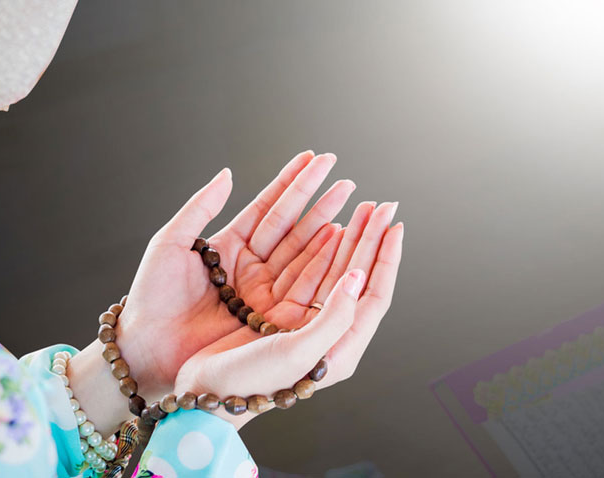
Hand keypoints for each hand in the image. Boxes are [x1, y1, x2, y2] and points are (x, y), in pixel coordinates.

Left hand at [111, 151, 355, 398]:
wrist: (146, 347)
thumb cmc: (151, 296)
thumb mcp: (170, 243)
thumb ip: (200, 208)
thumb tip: (227, 173)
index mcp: (227, 245)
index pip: (267, 207)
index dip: (291, 183)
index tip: (314, 159)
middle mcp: (249, 266)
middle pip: (292, 228)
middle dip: (319, 202)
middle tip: (346, 180)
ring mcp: (261, 291)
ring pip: (302, 253)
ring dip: (327, 228)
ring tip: (352, 205)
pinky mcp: (268, 316)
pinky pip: (300, 285)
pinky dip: (322, 263)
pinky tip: (340, 241)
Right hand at [174, 202, 403, 428]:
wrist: (207, 394)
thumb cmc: (251, 381)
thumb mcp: (297, 352)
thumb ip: (334, 318)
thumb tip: (358, 278)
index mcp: (340, 349)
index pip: (374, 295)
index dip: (386, 258)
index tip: (395, 225)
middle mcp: (327, 335)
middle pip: (358, 278)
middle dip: (371, 240)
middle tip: (382, 206)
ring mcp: (303, 323)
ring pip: (335, 272)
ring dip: (349, 240)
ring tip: (361, 209)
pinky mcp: (280, 315)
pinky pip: (308, 276)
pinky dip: (320, 250)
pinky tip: (329, 229)